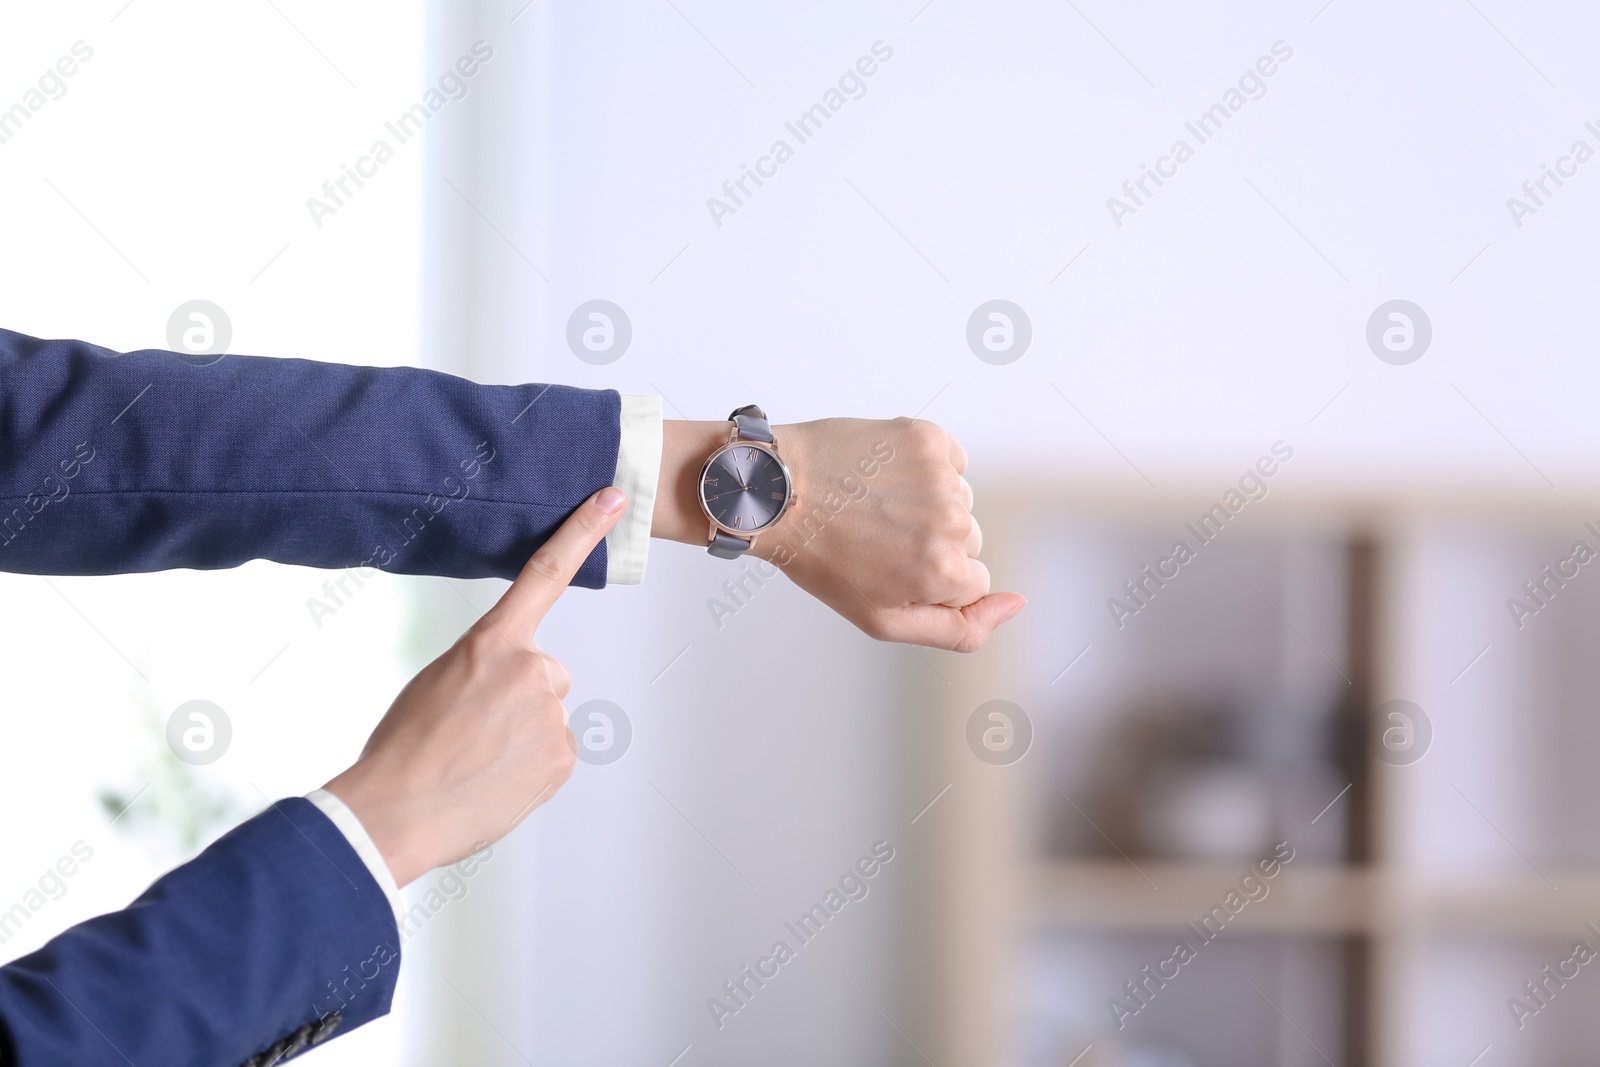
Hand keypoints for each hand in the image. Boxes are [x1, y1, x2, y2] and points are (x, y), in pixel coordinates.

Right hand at [324, 486, 627, 886]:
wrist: (396, 812)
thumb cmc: (404, 750)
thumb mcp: (438, 681)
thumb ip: (485, 667)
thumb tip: (511, 694)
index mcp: (491, 642)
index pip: (545, 573)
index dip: (583, 531)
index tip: (613, 499)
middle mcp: (532, 669)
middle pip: (544, 673)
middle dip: (517, 698)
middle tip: (474, 730)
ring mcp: (552, 713)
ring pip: (546, 717)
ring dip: (521, 736)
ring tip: (478, 760)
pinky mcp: (564, 755)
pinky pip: (554, 753)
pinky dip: (530, 767)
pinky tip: (496, 779)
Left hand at [654, 417, 1022, 651]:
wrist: (775, 490)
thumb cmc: (822, 559)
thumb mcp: (883, 619)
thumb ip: (960, 629)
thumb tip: (1018, 603)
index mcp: (944, 571)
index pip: (974, 582)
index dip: (929, 579)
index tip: (887, 567)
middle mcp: (952, 521)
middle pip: (970, 540)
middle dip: (930, 543)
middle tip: (873, 538)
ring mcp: (941, 475)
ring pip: (959, 501)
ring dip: (924, 503)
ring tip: (871, 505)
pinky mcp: (928, 437)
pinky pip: (952, 461)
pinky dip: (924, 468)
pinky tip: (881, 476)